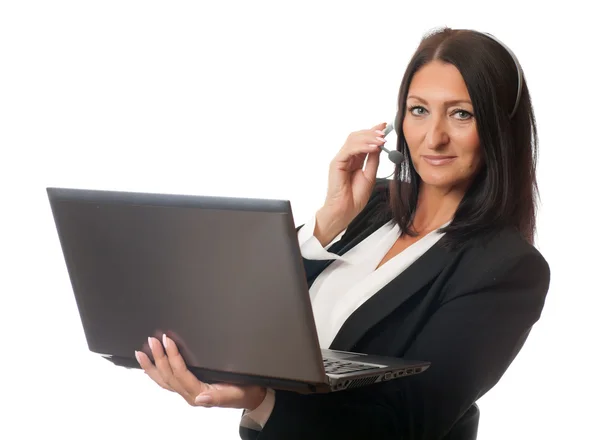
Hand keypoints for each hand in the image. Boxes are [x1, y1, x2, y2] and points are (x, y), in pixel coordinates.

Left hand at [135, 335, 266, 409]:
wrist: (252, 396)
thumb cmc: (245, 391)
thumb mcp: (235, 392)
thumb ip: (217, 396)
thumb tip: (200, 397)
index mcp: (200, 394)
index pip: (180, 374)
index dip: (172, 357)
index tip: (167, 340)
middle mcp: (190, 394)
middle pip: (168, 376)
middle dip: (158, 357)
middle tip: (152, 340)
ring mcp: (187, 392)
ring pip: (164, 381)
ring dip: (152, 366)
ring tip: (142, 352)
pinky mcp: (188, 388)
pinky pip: (168, 382)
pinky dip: (157, 373)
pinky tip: (150, 366)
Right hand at [315, 122, 386, 244]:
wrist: (345, 211)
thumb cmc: (354, 198)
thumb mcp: (370, 175)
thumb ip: (373, 160)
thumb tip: (379, 145)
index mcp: (354, 160)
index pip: (362, 140)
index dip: (372, 131)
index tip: (385, 126)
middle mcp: (346, 157)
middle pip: (357, 136)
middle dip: (371, 132)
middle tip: (384, 132)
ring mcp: (340, 159)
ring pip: (353, 139)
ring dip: (369, 137)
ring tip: (382, 140)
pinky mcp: (336, 163)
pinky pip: (349, 149)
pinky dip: (362, 146)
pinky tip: (374, 147)